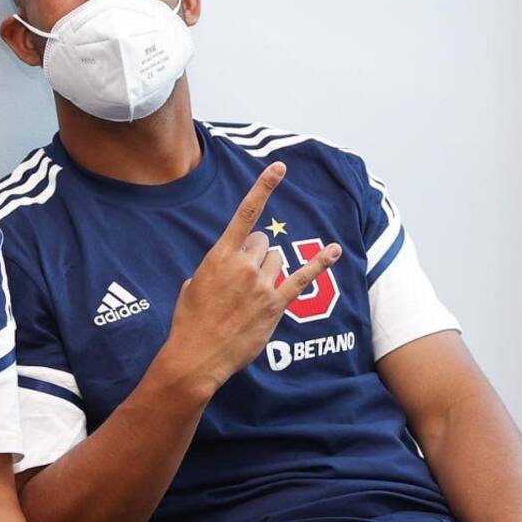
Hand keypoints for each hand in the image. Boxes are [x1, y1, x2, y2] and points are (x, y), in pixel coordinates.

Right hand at [151, 162, 341, 402]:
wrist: (197, 354)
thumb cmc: (189, 321)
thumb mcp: (192, 286)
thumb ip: (213, 269)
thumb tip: (226, 269)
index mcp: (219, 257)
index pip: (245, 215)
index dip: (263, 188)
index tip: (279, 167)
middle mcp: (243, 265)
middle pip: (262, 243)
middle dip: (253, 257)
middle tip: (239, 283)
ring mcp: (261, 284)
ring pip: (276, 261)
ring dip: (267, 271)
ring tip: (249, 296)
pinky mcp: (275, 304)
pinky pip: (302, 278)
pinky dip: (319, 263)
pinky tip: (333, 251)